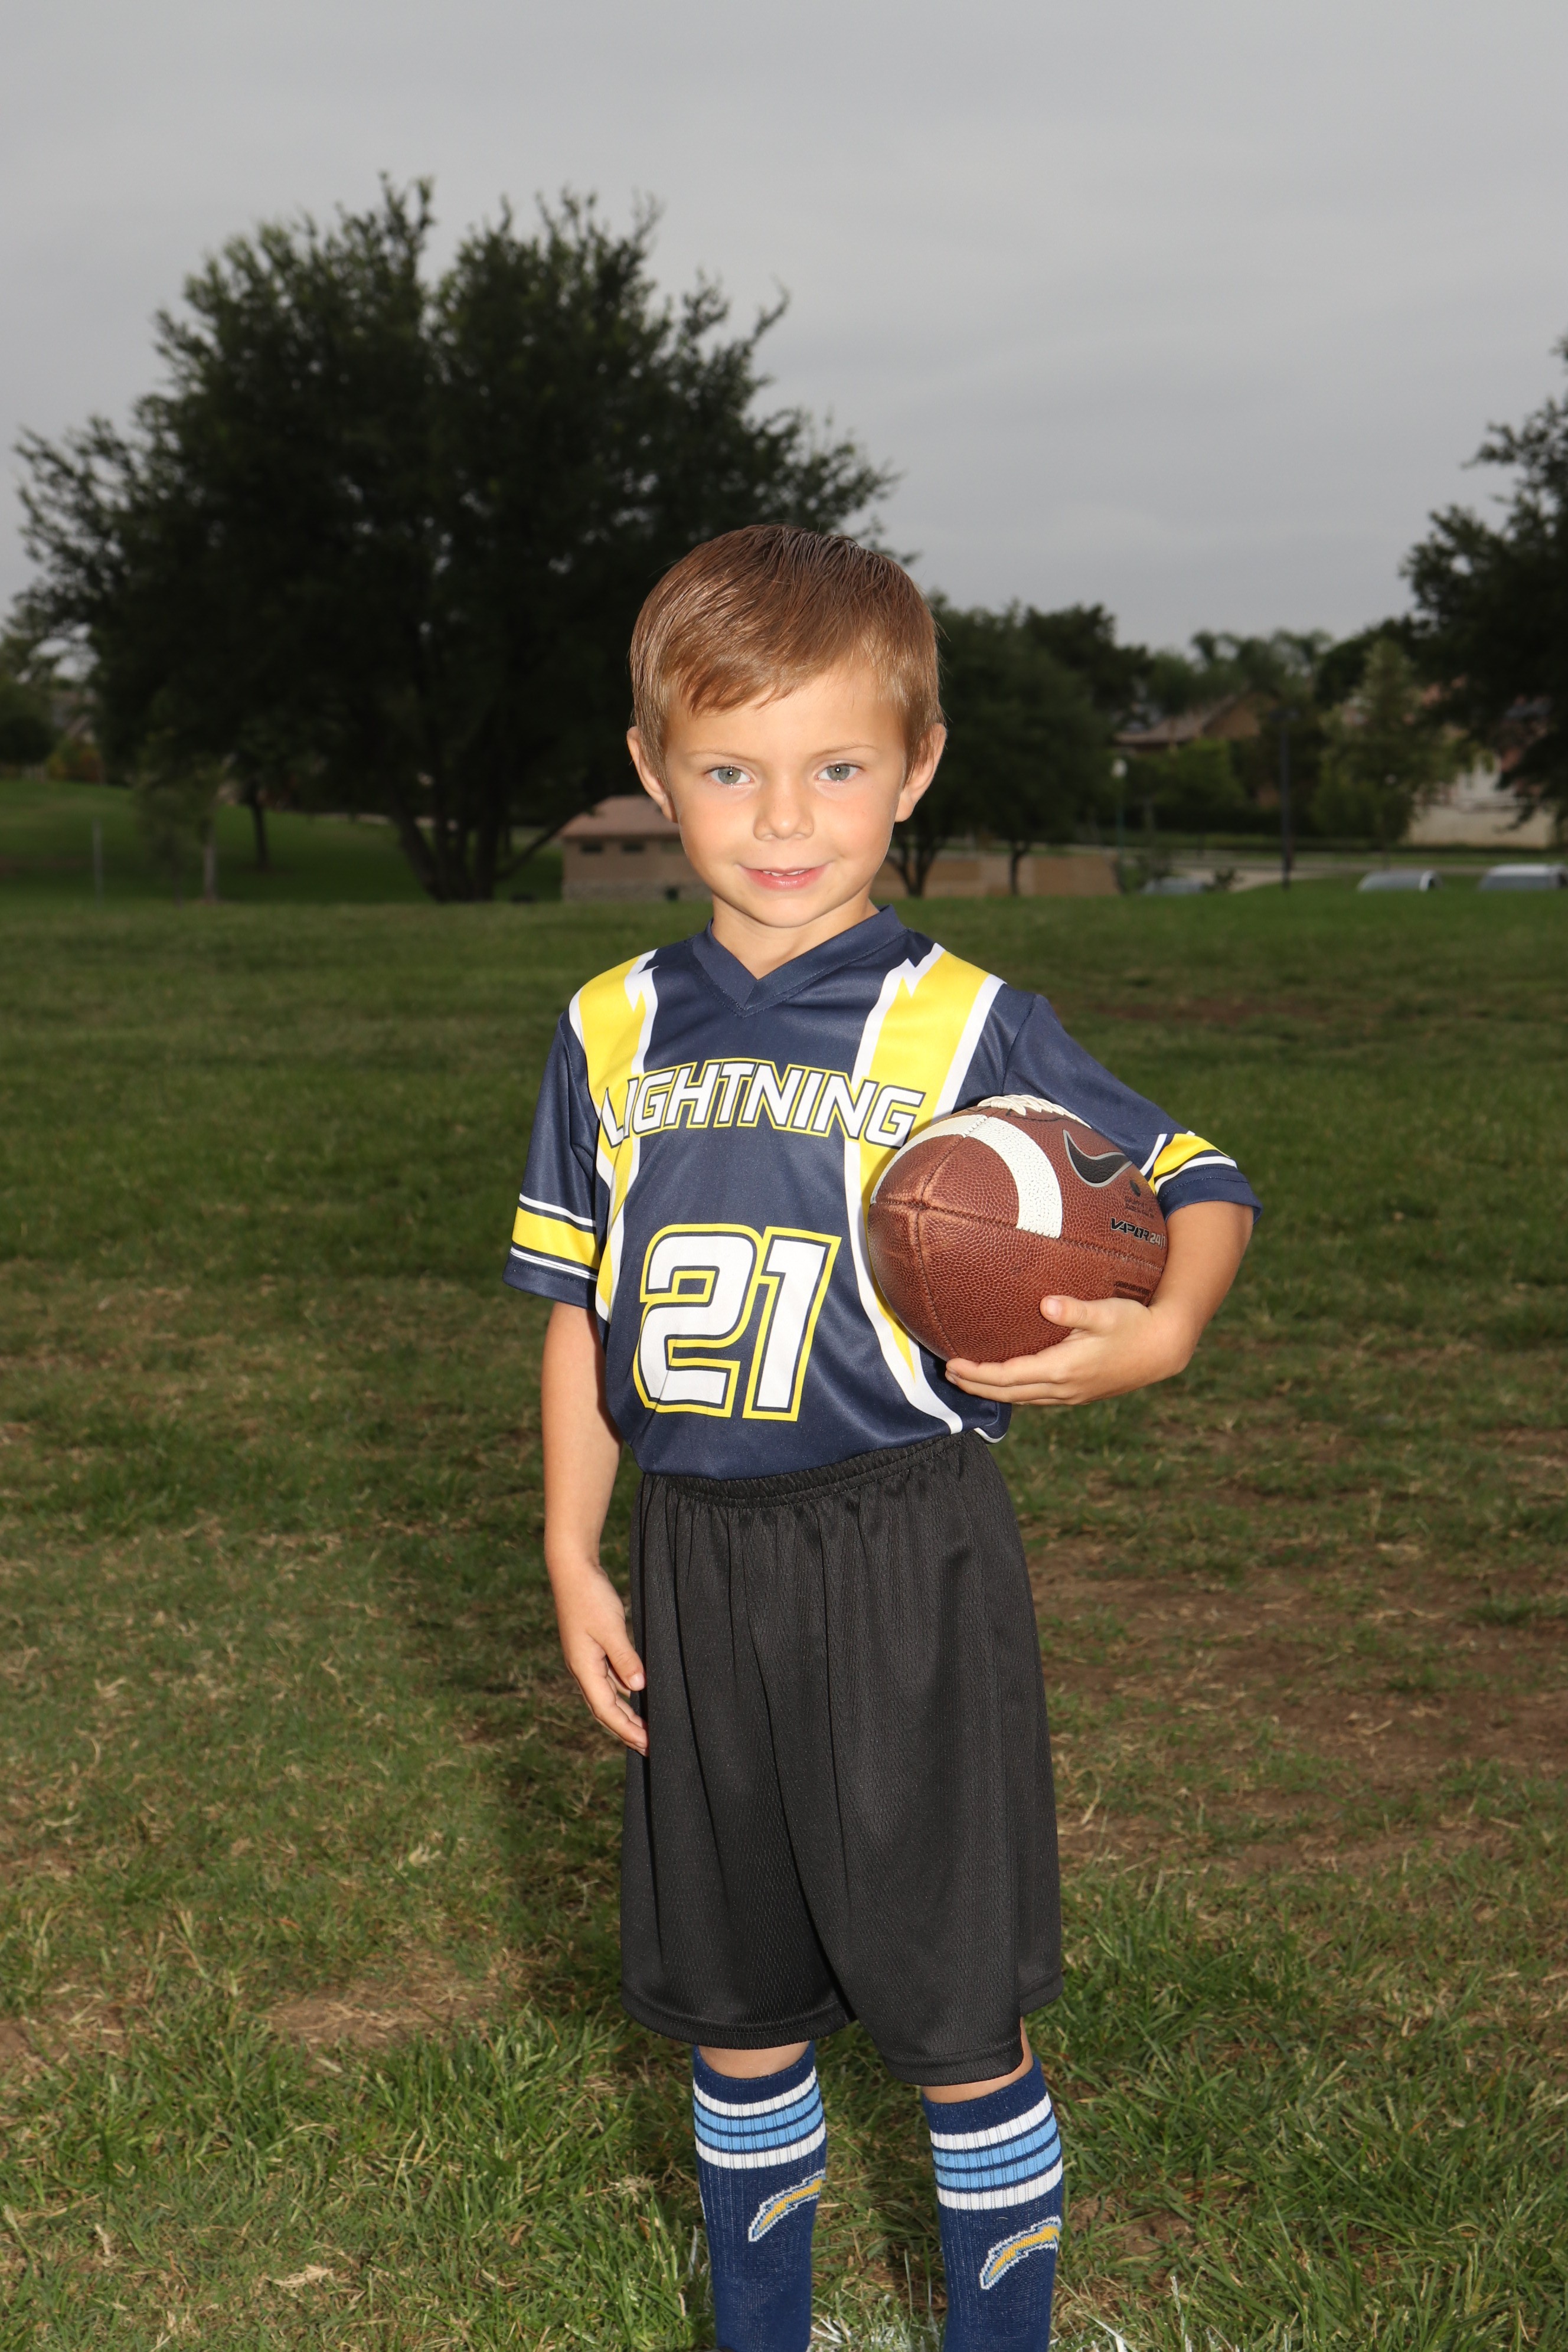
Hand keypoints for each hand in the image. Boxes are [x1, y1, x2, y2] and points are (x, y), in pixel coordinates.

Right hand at [550, 1560, 648, 1753]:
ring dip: (625, 1713)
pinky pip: (609, 1678)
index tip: (647, 1744)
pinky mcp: (592, 1648)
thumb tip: (638, 1689)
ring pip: (607, 1695)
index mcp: (583, 1668)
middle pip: (605, 1709)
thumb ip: (625, 1658)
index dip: (626, 1730)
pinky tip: (638, 1694)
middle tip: (649, 1746)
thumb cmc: (589, 1595)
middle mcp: (583, 1668)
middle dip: (626, 1729)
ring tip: (646, 1728)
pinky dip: (624, 1691)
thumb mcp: (610, 1627)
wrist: (572, 1569)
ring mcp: (586, 1659)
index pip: (606, 1710)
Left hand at [945, 1291, 1198, 1405]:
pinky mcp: (1078, 1394)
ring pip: (1022, 1399)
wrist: (1164, 1349)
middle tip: (948, 1373)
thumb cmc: (1133, 1324)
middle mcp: (1063, 1388)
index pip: (1008, 1377)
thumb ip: (1075, 1309)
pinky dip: (1014, 1392)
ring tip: (968, 1379)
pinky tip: (1005, 1383)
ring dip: (992, 1391)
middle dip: (976, 1385)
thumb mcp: (1105, 1311)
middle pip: (1008, 1393)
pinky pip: (1037, 1397)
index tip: (953, 1364)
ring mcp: (1071, 1395)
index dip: (977, 1373)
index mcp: (1062, 1369)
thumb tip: (1046, 1303)